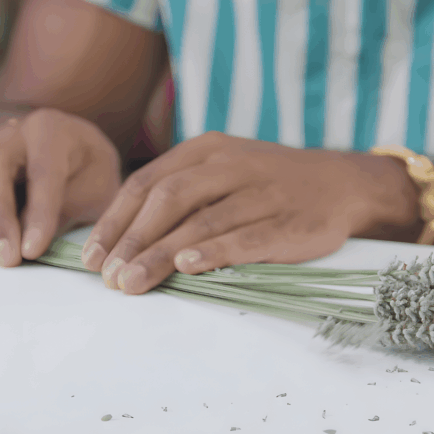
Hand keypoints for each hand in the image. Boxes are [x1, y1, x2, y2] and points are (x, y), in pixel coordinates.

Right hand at [0, 108, 119, 264]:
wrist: (76, 157)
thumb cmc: (90, 176)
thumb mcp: (97, 191)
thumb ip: (65, 210)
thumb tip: (24, 242)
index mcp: (49, 130)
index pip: (41, 172)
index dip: (37, 214)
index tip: (32, 251)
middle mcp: (9, 134)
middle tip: (5, 260)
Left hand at [80, 132, 416, 293]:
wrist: (341, 183)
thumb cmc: (269, 184)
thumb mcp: (223, 171)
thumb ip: (180, 194)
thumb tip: (122, 238)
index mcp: (206, 150)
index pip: (146, 183)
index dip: (115, 221)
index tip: (92, 257)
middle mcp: (229, 164)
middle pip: (167, 199)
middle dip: (131, 240)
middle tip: (108, 277)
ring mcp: (260, 191)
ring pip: (200, 220)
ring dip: (160, 254)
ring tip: (133, 283)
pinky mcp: (287, 220)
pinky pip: (245, 236)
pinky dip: (213, 251)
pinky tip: (186, 267)